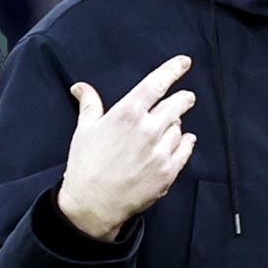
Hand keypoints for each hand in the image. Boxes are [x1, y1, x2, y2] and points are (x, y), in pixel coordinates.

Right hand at [56, 55, 196, 240]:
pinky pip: (185, 150)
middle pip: (176, 104)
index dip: (173, 70)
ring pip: (180, 128)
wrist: (93, 204)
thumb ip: (89, 104)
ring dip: (178, 124)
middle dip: (184, 99)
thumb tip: (81, 87)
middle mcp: (148, 129)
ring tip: (172, 126)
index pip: (157, 83)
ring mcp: (161, 152)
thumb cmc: (86, 165)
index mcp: (128, 113)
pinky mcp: (168, 172)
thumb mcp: (84, 129)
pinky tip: (184, 141)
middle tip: (186, 97)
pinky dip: (186, 143)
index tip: (184, 62)